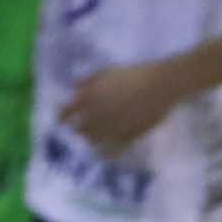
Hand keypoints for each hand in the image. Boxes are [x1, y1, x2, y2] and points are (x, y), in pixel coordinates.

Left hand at [59, 62, 183, 152]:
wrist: (159, 85)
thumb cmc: (133, 75)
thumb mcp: (107, 72)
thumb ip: (88, 80)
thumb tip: (73, 87)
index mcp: (88, 97)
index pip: (65, 112)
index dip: (62, 117)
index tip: (62, 120)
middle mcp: (96, 114)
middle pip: (78, 130)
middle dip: (79, 130)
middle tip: (81, 130)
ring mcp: (111, 127)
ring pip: (93, 141)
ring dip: (92, 140)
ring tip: (95, 140)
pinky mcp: (126, 137)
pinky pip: (111, 148)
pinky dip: (107, 150)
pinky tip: (107, 150)